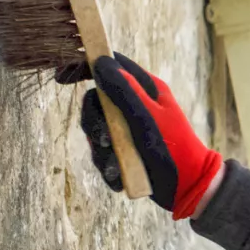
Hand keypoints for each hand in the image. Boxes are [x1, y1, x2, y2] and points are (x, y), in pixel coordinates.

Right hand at [80, 53, 222, 219]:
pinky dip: (108, 166)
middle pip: (96, 102)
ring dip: (102, 152)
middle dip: (94, 124)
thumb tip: (100, 62)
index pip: (112, 66)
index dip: (86, 67)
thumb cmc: (174, 149)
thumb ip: (124, 91)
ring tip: (116, 166)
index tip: (61, 78)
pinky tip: (119, 178)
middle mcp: (136, 105)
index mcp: (147, 89)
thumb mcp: (147, 117)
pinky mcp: (126, 149)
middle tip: (104, 141)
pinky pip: (103, 153)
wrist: (188, 187)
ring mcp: (130, 127)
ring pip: (97, 130)